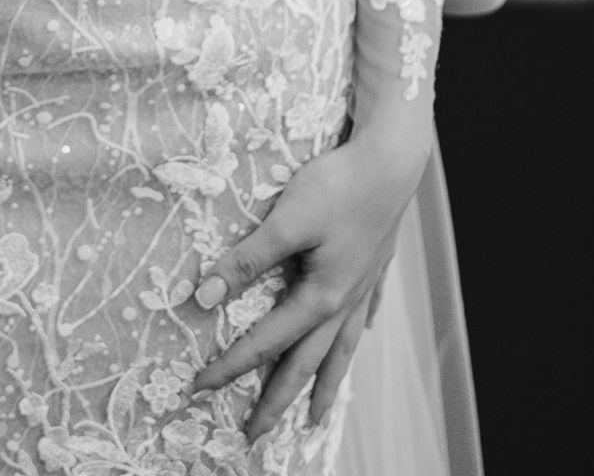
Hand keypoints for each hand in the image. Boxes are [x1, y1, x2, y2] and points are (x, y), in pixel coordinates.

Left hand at [189, 128, 428, 440]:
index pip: (265, 342)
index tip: (201, 388)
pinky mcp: (375, 263)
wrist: (392, 159)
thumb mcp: (286, 221)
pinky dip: (356, 333)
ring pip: (340, 348)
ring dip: (324, 384)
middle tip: (255, 435)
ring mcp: (363, 285)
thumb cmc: (339, 185)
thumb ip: (247, 261)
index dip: (231, 366)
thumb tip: (205, 298)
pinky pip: (365, 312)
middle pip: (306, 362)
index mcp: (320, 297)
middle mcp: (344, 301)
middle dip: (278, 401)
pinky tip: (357, 339)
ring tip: (316, 417)